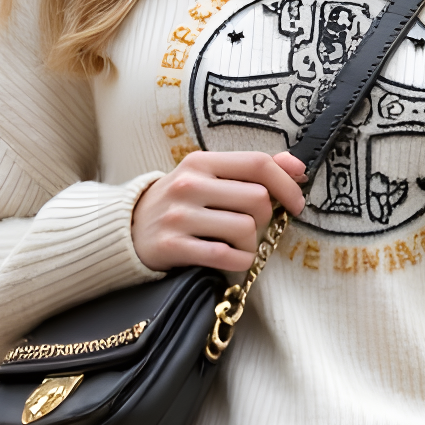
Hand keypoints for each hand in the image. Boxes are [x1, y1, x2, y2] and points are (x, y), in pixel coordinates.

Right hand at [131, 150, 305, 271]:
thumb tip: (296, 166)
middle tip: (253, 226)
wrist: (128, 229)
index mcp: (201, 162)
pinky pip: (226, 256)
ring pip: (246, 229)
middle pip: (258, 199)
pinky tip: (233, 259)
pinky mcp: (173, 245)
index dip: (287, 183)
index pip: (258, 164)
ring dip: (252, 243)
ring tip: (238, 244)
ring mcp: (179, 215)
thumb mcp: (207, 176)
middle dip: (265, 218)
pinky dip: (239, 261)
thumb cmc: (180, 203)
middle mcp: (189, 185)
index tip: (297, 203)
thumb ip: (249, 169)